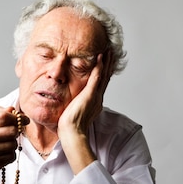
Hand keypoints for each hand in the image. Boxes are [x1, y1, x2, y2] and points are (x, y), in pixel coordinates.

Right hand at [0, 107, 28, 183]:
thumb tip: (13, 110)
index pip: (2, 116)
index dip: (17, 117)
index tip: (24, 119)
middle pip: (11, 130)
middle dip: (16, 131)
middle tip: (13, 132)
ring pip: (13, 143)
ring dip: (12, 143)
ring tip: (2, 145)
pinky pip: (12, 155)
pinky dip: (10, 154)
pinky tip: (0, 154)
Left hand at [58, 51, 111, 173]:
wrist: (72, 133)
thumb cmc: (70, 126)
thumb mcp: (74, 111)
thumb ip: (76, 104)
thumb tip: (73, 102)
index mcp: (95, 101)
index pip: (101, 83)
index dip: (105, 71)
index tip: (106, 61)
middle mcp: (98, 97)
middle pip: (106, 77)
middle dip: (109, 63)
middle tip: (111, 52)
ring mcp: (95, 95)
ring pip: (103, 75)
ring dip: (106, 61)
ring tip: (108, 50)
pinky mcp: (90, 94)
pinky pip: (96, 77)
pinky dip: (99, 67)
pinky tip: (100, 57)